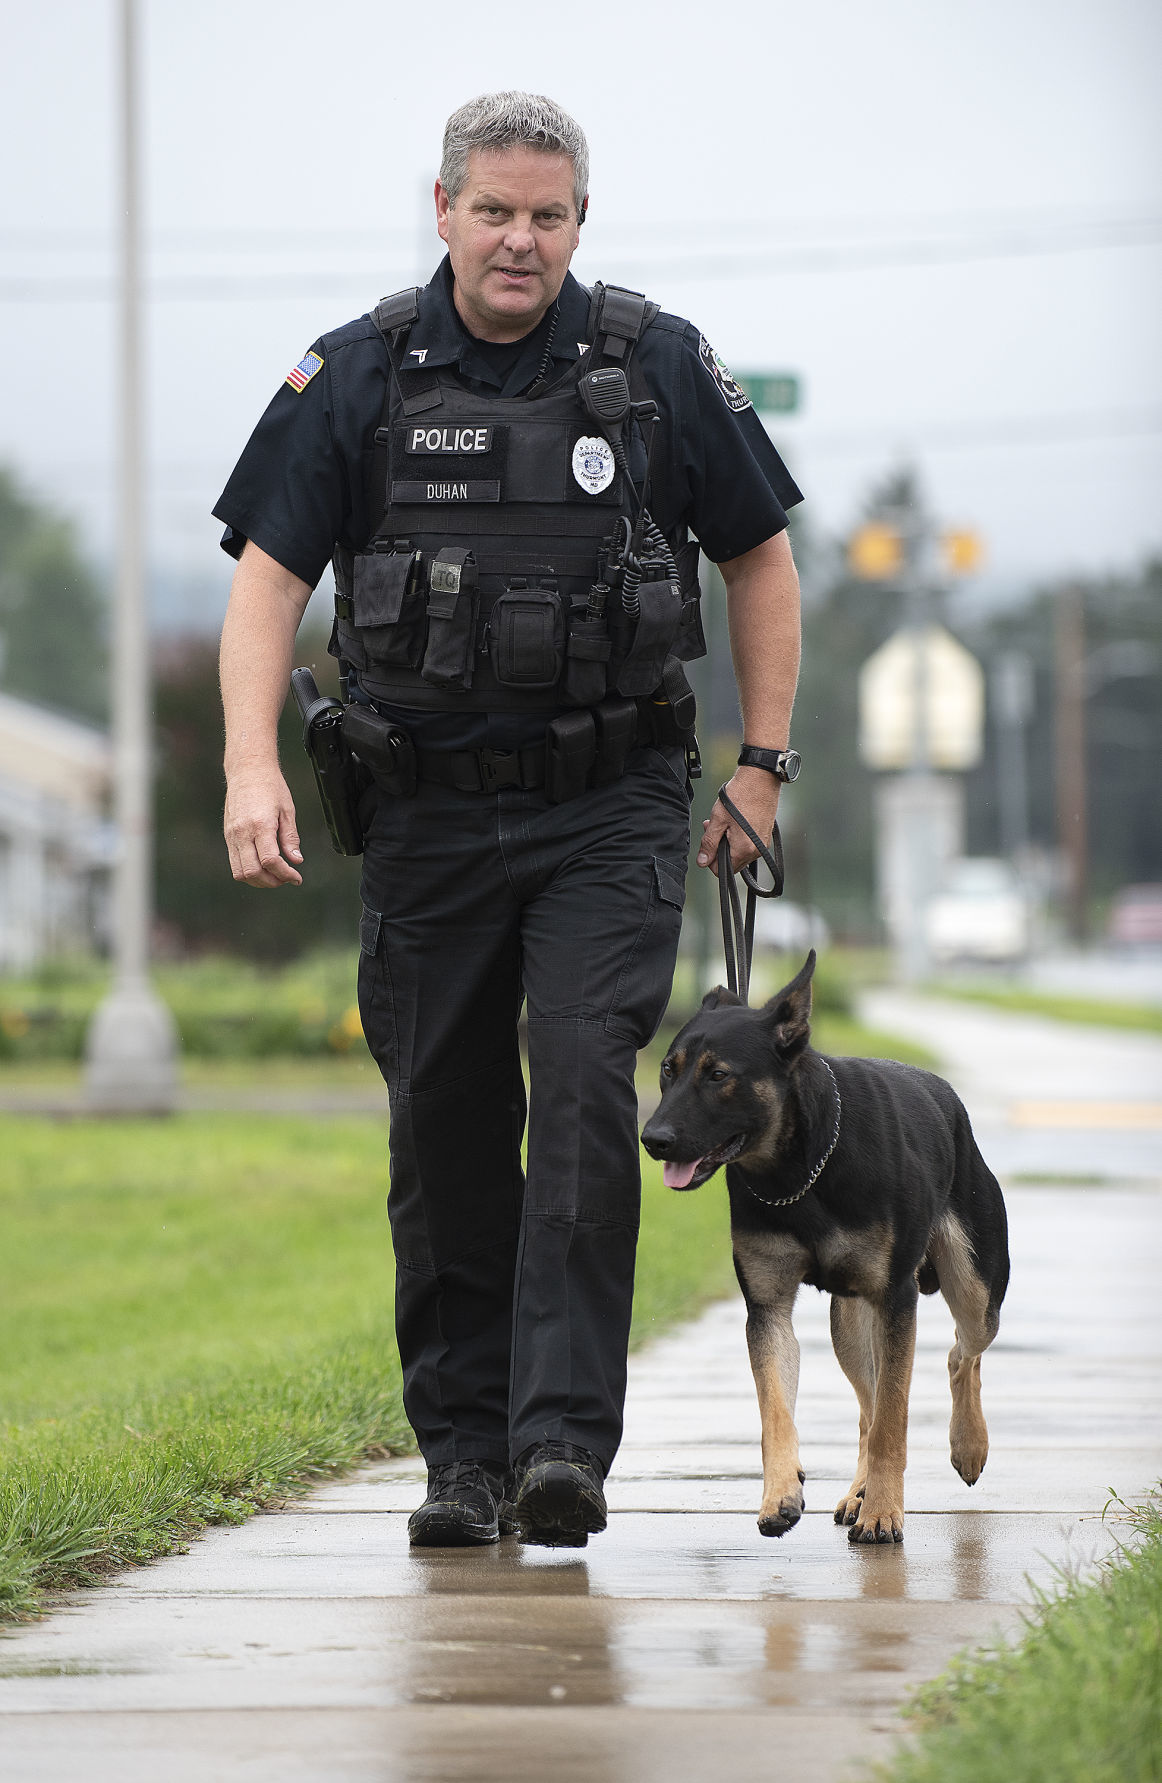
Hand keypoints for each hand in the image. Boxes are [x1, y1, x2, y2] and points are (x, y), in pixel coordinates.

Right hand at [224, 769, 303, 887]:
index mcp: (260, 825)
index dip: (285, 874)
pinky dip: (249, 871)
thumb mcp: (287, 810)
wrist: (247, 770)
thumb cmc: (270, 786)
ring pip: (240, 872)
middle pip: (252, 872)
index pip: (270, 861)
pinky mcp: (227, 835)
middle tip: (286, 878)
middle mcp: (242, 832)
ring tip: (275, 875)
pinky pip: (234, 863)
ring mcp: (232, 835)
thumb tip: (296, 860)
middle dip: (271, 882)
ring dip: (258, 880)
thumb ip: (290, 838)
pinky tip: (263, 866)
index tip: (296, 876)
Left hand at [697, 766, 779, 876]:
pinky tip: (735, 821)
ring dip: (729, 842)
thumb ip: (709, 843)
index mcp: (744, 850)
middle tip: (714, 827)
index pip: (721, 870)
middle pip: (732, 863)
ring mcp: (763, 844)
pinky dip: (739, 837)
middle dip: (720, 848)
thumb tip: (703, 861)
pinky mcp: (766, 836)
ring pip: (739, 853)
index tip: (708, 840)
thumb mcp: (718, 819)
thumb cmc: (740, 796)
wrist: (761, 779)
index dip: (710, 857)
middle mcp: (756, 851)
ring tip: (725, 822)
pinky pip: (749, 845)